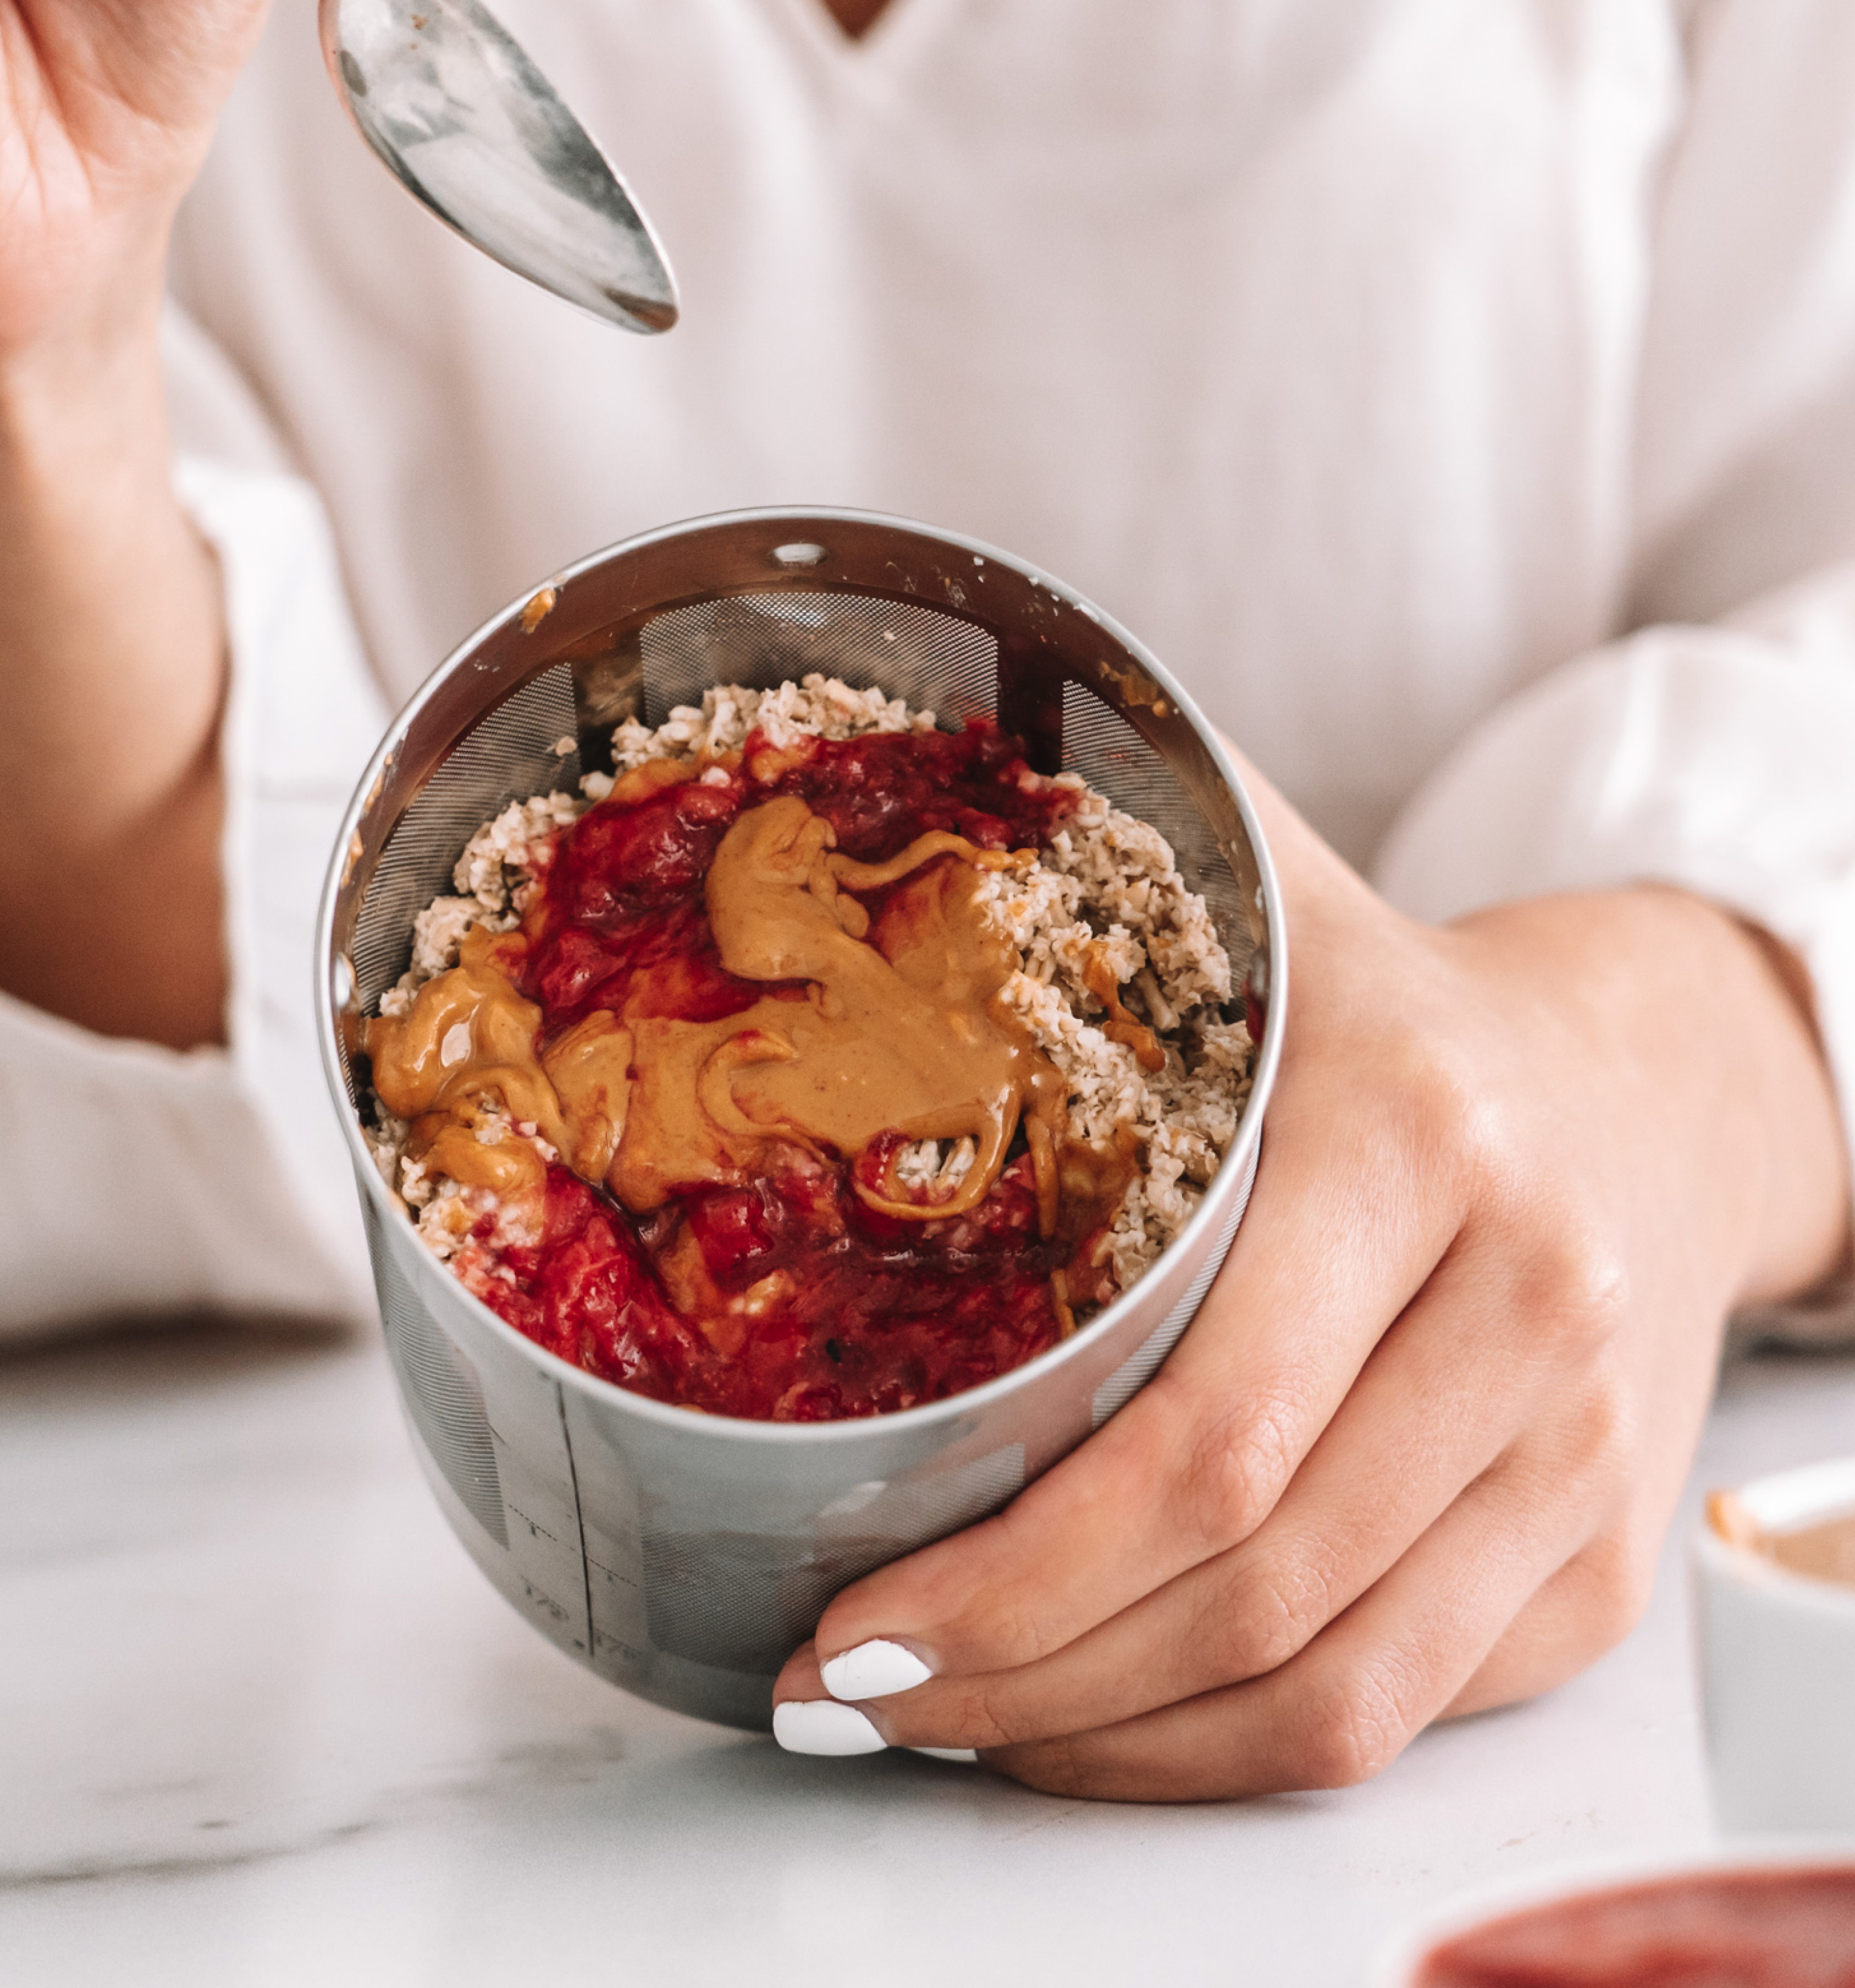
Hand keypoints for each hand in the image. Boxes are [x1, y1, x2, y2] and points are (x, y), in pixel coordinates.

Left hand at [773, 766, 1849, 1796]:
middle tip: (849, 1689)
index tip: (850, 1616)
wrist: (1649, 1092)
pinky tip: (1093, 1722)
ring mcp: (1581, 1463)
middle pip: (1252, 1589)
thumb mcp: (1270, 911)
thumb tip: (884, 747)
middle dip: (1019, 1676)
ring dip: (1106, 1743)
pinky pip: (1397, 1716)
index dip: (1013, 1568)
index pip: (1209, 1433)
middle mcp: (1531, 1312)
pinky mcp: (1593, 1567)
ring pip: (1327, 1694)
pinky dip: (1220, 1753)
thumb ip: (1102, 842)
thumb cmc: (1396, 1015)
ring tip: (941, 1723)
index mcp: (1418, 1142)